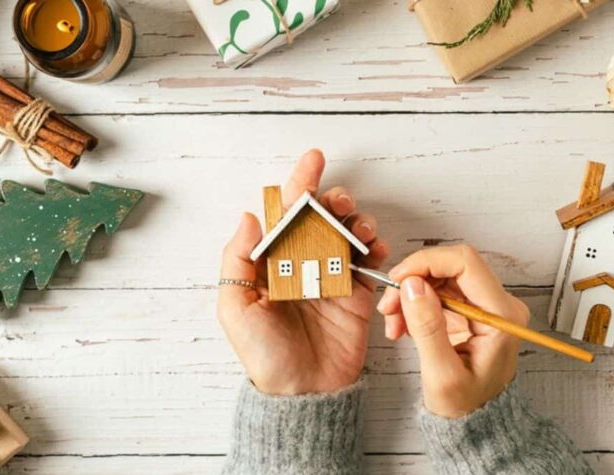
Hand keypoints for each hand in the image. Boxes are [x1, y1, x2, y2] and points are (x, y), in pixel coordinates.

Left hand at [218, 150, 388, 395]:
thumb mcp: (235, 307)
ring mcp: (333, 278)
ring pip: (348, 234)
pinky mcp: (357, 294)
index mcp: (274, 263)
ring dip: (357, 220)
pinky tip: (375, 247)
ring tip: (358, 226)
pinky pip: (371, 261)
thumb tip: (250, 216)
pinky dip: (377, 248)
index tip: (312, 159)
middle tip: (339, 201)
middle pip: (322, 219)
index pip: (286, 216)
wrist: (302, 392)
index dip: (299, 185)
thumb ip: (238, 260)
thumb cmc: (264, 354)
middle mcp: (304, 264)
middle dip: (333, 200)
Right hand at [376, 245, 529, 417]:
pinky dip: (416, 304)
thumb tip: (412, 285)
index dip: (427, 262)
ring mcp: (485, 306)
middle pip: (450, 267)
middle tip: (389, 304)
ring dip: (410, 294)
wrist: (476, 423)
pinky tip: (404, 326)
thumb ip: (428, 327)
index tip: (398, 278)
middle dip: (413, 281)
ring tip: (393, 322)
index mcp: (502, 316)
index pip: (465, 263)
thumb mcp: (442, 374)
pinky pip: (439, 292)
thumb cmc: (466, 406)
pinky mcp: (471, 310)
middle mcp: (498, 304)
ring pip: (440, 278)